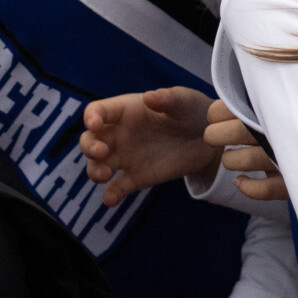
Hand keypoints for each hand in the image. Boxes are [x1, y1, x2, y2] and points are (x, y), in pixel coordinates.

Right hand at [81, 86, 219, 205]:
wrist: (208, 139)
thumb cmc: (192, 110)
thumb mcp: (183, 101)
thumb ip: (167, 99)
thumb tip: (149, 97)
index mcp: (126, 110)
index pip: (98, 111)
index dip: (91, 117)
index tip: (95, 124)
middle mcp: (120, 134)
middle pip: (89, 139)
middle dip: (89, 146)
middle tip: (101, 152)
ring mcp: (126, 156)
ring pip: (97, 165)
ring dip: (94, 170)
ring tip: (105, 175)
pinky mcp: (136, 177)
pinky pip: (117, 188)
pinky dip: (110, 195)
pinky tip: (111, 200)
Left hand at [206, 102, 289, 202]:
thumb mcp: (289, 101)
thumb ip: (264, 98)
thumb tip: (231, 102)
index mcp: (277, 109)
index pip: (238, 106)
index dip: (219, 111)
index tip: (213, 115)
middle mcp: (281, 133)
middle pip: (237, 132)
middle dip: (217, 134)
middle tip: (213, 136)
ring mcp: (287, 161)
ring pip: (246, 160)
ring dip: (231, 160)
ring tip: (228, 157)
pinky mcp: (292, 184)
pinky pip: (266, 190)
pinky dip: (248, 188)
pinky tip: (239, 181)